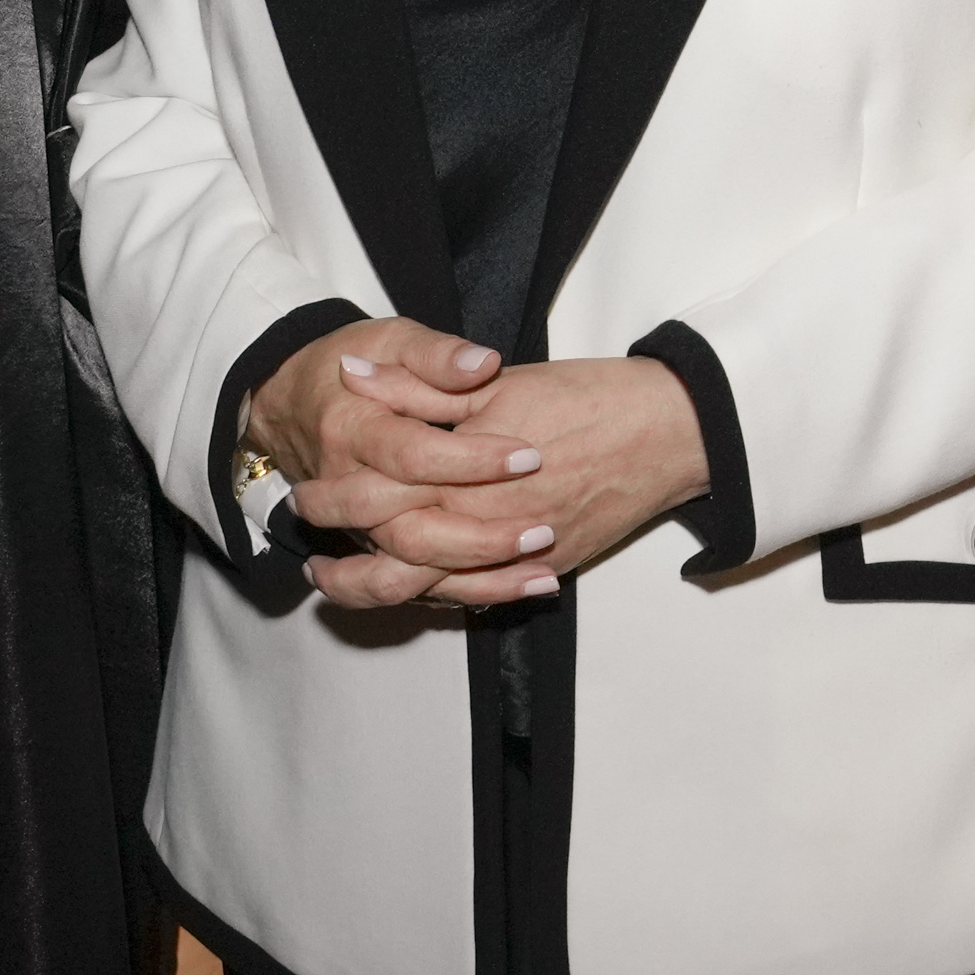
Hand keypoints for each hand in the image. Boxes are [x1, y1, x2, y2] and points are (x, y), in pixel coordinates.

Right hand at [249, 316, 536, 593]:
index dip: (471, 460)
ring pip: (404, 578)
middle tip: (541, 530)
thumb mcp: (391, 339)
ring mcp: (356, 529)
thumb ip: (436, 355)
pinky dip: (464, 595)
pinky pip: (408, 590)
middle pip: (407, 532)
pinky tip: (525, 586)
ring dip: (475, 581)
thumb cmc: (348, 367)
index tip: (529, 456)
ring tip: (541, 572)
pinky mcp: (371, 550)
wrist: (287, 405)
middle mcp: (349, 490)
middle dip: (478, 538)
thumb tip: (485, 363)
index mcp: (354, 431)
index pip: (413, 456)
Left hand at [254, 334, 708, 612]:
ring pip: (437, 586)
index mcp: (469, 468)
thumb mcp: (498, 384)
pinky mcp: (548, 566)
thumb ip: (422, 387)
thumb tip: (355, 376)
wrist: (668, 428)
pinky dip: (445, 598)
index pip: (384, 494)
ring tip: (345, 588)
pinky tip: (418, 592)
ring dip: (385, 591)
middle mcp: (490, 519)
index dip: (339, 499)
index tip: (306, 497)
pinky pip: (484, 594)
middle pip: (400, 553)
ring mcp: (521, 551)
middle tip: (313, 564)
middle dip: (350, 564)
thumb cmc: (588, 397)